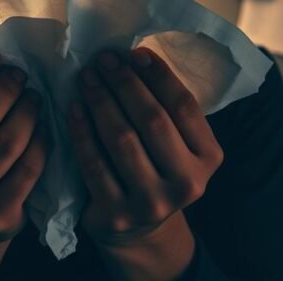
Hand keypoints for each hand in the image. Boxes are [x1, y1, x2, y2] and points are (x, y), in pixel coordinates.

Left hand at [68, 48, 222, 279]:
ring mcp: (152, 203)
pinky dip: (82, 132)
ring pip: (122, 140)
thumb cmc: (156, 166)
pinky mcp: (116, 214)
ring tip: (87, 78)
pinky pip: (94, 164)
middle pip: (152, 120)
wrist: (139, 229)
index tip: (134, 53)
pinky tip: (74, 108)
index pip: (183, 107)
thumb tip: (133, 57)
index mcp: (208, 158)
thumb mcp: (176, 142)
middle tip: (103, 60)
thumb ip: (165, 108)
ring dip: (101, 101)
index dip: (158, 76)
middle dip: (124, 84)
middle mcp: (187, 184)